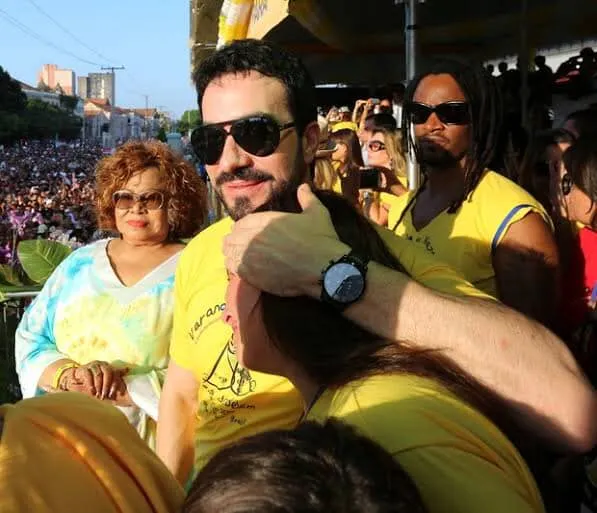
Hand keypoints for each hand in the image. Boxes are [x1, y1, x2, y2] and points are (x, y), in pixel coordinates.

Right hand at [62, 361, 128, 399]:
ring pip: (98, 375)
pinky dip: (90, 384)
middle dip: (107, 385)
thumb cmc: (94, 377)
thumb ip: (116, 373)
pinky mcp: (83, 369)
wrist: (78, 376)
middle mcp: (101, 364)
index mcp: (108, 366)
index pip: (114, 373)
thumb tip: (128, 369)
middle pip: (107, 373)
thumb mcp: (105, 376)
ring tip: (98, 395)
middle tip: (105, 395)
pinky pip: (88, 376)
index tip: (112, 394)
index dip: (114, 384)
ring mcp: (92, 365)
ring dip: (99, 386)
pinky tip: (92, 391)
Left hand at [223, 184, 349, 297]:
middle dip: (236, 241)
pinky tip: (244, 270)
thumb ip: (306, 198)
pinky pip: (233, 269)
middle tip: (244, 246)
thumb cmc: (320, 240)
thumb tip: (304, 187)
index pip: (241, 223)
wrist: (324, 269)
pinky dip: (236, 268)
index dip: (243, 228)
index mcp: (265, 220)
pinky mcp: (251, 275)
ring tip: (242, 257)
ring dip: (233, 253)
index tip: (248, 233)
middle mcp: (253, 236)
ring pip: (229, 252)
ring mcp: (250, 256)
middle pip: (231, 237)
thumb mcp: (316, 213)